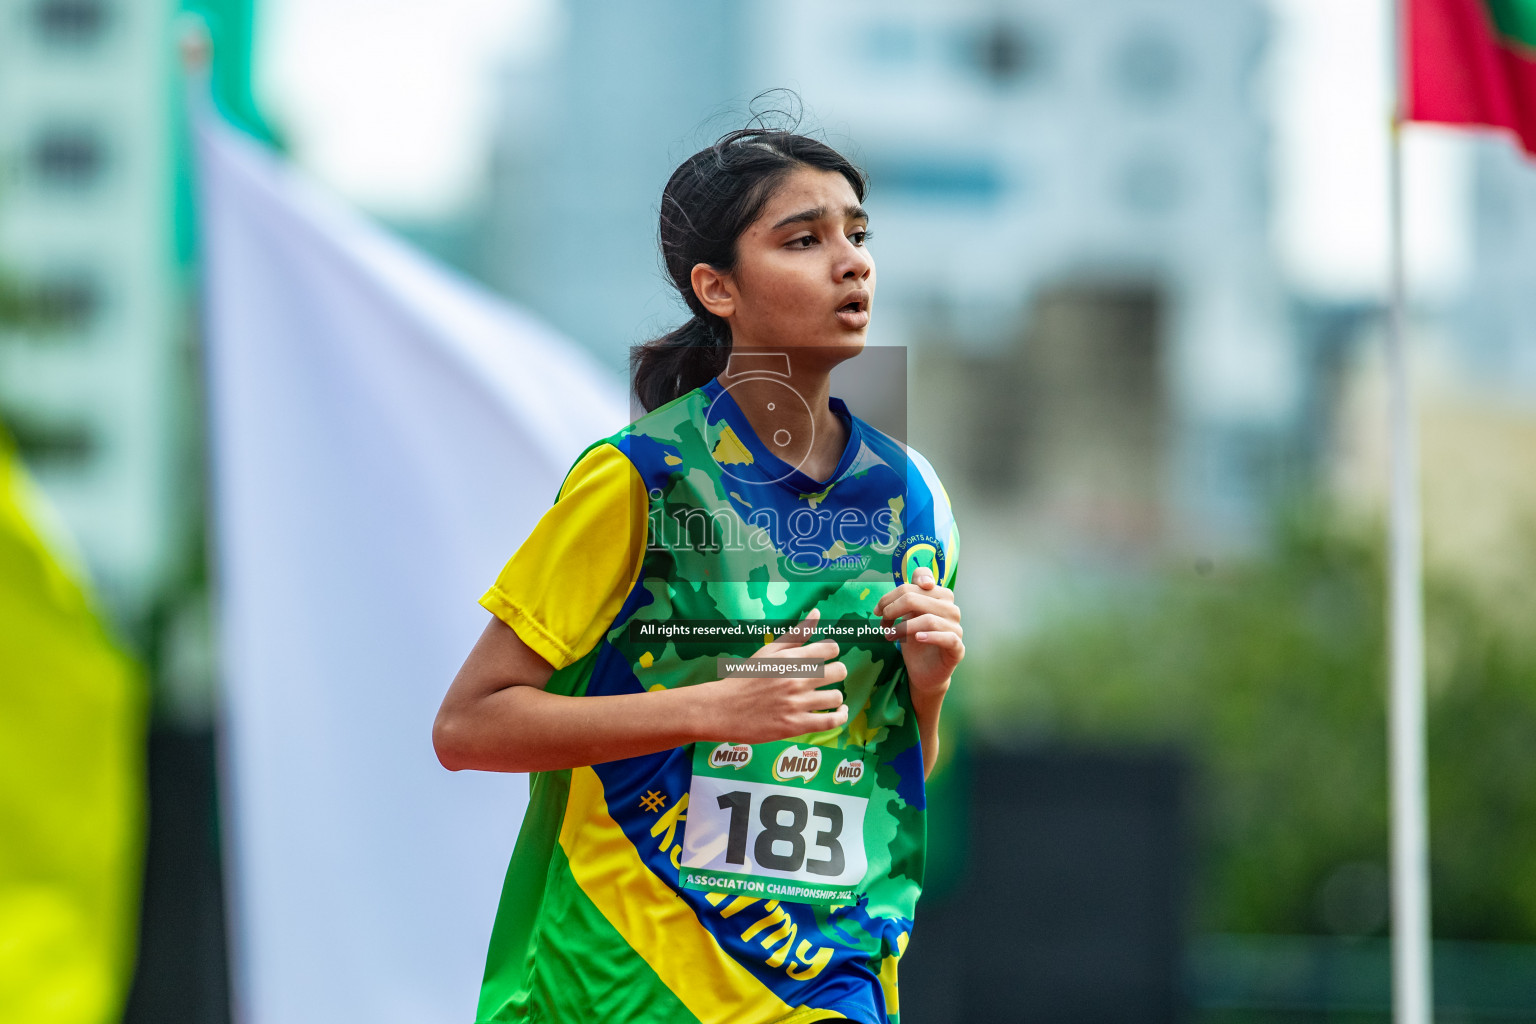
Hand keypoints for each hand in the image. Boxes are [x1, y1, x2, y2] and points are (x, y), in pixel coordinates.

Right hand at [694, 607, 849, 743]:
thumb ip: (796, 634)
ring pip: (836, 696)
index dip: (832, 653)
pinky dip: (840, 717)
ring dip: (834, 696)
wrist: (723, 709)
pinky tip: (839, 712)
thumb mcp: (768, 652)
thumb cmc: (745, 678)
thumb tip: (817, 613)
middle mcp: (796, 679)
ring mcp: (797, 703)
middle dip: (835, 673)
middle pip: (839, 671)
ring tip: (825, 697)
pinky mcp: (796, 725)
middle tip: (825, 678)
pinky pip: (831, 721)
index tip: (825, 659)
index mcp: (790, 659)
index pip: (831, 649)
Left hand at [875, 567, 963, 698]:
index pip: (921, 578)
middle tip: (881, 622)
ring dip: (902, 627)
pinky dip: (930, 637)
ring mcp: (956, 628)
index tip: (881, 607)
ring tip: (888, 635)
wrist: (924, 671)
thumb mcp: (906, 617)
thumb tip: (889, 601)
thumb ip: (903, 601)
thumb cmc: (914, 640)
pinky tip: (917, 639)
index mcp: (939, 596)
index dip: (896, 591)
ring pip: (928, 619)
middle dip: (892, 609)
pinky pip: (947, 638)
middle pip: (917, 597)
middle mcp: (950, 608)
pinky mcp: (957, 648)